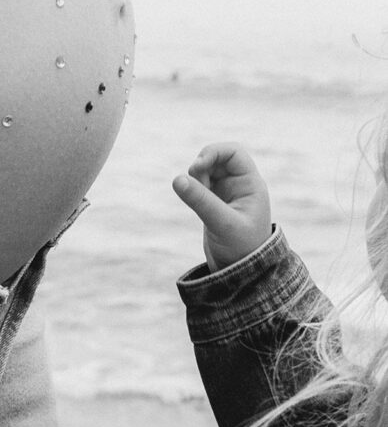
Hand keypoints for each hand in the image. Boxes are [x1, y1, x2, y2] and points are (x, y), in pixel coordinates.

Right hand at [172, 143, 270, 270]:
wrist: (242, 274)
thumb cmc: (241, 249)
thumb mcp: (222, 224)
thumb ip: (201, 201)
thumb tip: (177, 179)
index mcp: (250, 184)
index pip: (233, 152)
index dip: (214, 152)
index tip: (197, 166)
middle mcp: (239, 185)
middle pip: (217, 158)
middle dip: (201, 165)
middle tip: (192, 179)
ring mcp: (226, 193)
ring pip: (207, 171)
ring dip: (195, 177)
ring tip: (193, 194)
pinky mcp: (214, 203)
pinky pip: (200, 185)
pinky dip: (192, 187)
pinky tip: (192, 199)